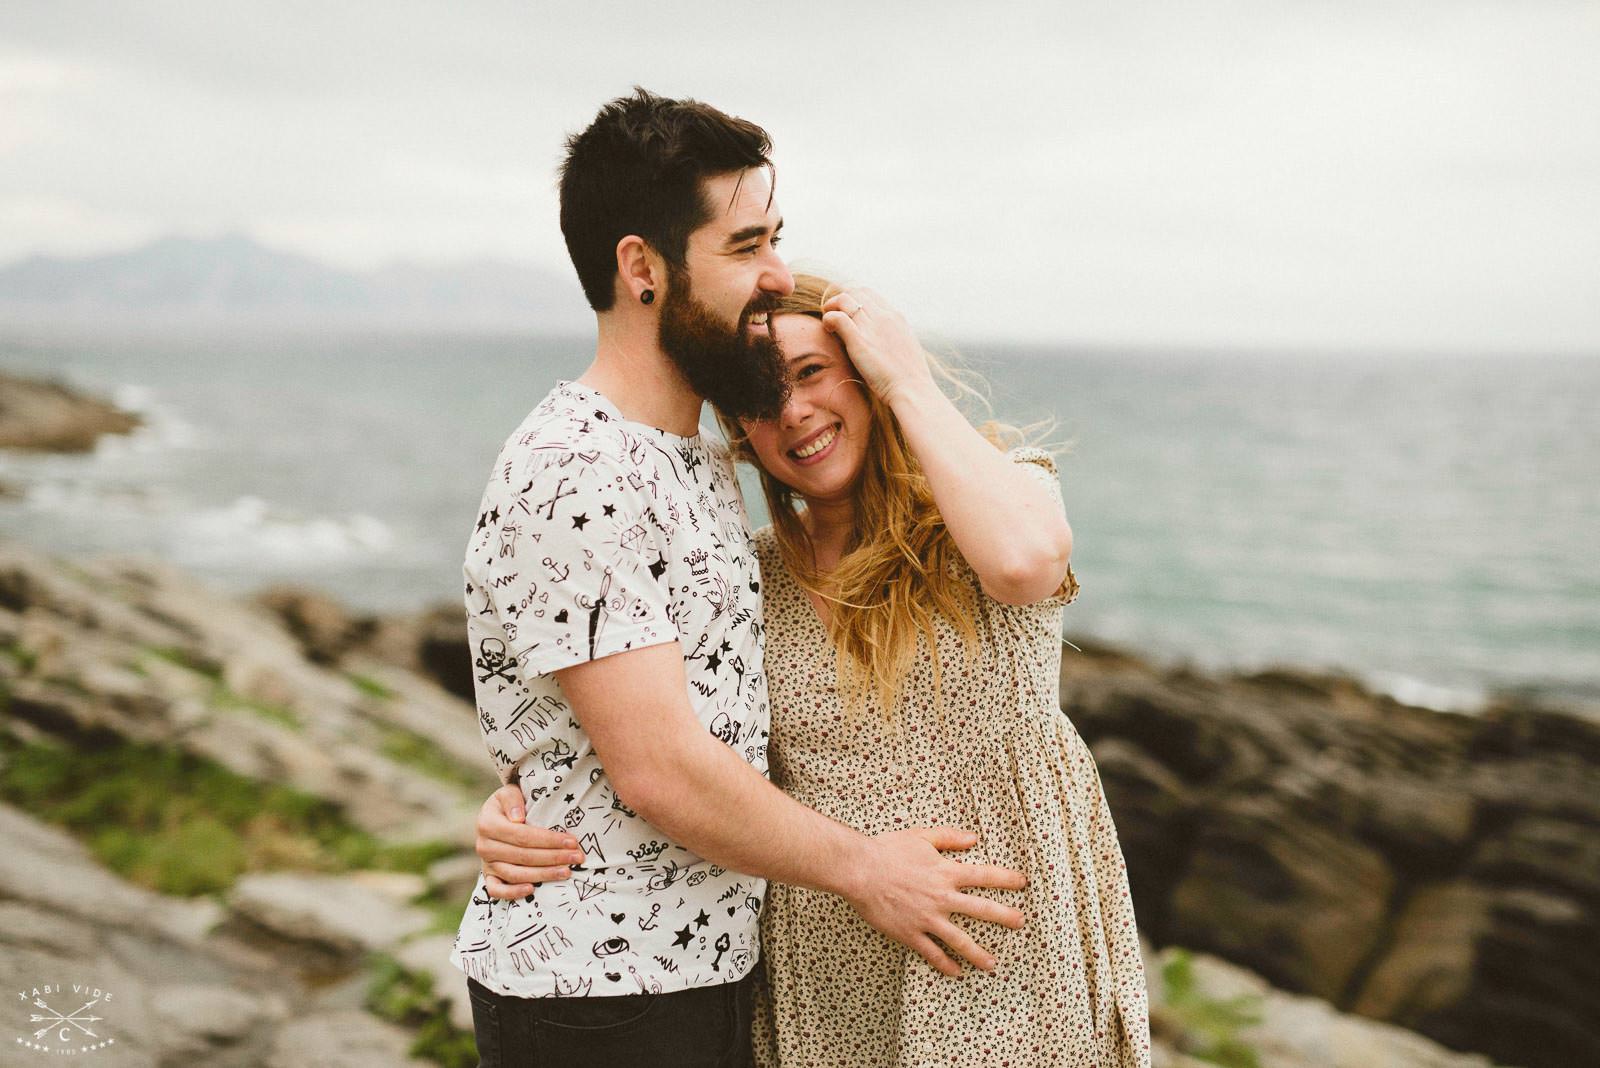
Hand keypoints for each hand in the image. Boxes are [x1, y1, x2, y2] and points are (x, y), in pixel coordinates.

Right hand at [475, 783, 586, 899]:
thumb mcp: (508, 792)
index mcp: (487, 824)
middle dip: (553, 857)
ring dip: (543, 875)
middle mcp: (484, 845)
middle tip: (577, 857)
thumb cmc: (509, 804)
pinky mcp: (488, 876)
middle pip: (523, 856)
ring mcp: (486, 863)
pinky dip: (512, 893)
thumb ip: (512, 799)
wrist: (496, 817)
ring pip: (514, 874)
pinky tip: (532, 890)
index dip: (549, 840)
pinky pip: (496, 890)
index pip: (523, 835)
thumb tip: (518, 818)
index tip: (572, 841)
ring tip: (566, 872)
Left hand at [819, 288, 936, 407]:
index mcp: (896, 317)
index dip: (853, 298)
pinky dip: (828, 318)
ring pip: (844, 299)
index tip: (846, 311)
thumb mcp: (905, 348)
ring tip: (828, 320)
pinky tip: (828, 329)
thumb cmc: (909, 377)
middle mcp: (884, 316)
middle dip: (840, 298)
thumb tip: (883, 340)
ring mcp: (871, 326)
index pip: (869, 294)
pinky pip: (837, 317)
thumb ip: (893, 338)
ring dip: (832, 306)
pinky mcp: (859, 340)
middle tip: (833, 312)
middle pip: (855, 291)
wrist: (912, 389)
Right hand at [844, 827, 1026, 976]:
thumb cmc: (887, 850)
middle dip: (1005, 917)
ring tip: (993, 964)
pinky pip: (932, 953)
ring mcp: (927, 918)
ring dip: (979, 953)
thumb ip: (949, 838)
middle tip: (1021, 923)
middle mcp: (941, 897)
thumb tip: (974, 838)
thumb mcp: (921, 836)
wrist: (860, 870)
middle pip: (981, 909)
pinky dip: (945, 964)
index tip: (1022, 882)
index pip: (984, 875)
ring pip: (960, 939)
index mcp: (946, 872)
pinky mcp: (910, 933)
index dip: (1006, 879)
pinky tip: (956, 973)